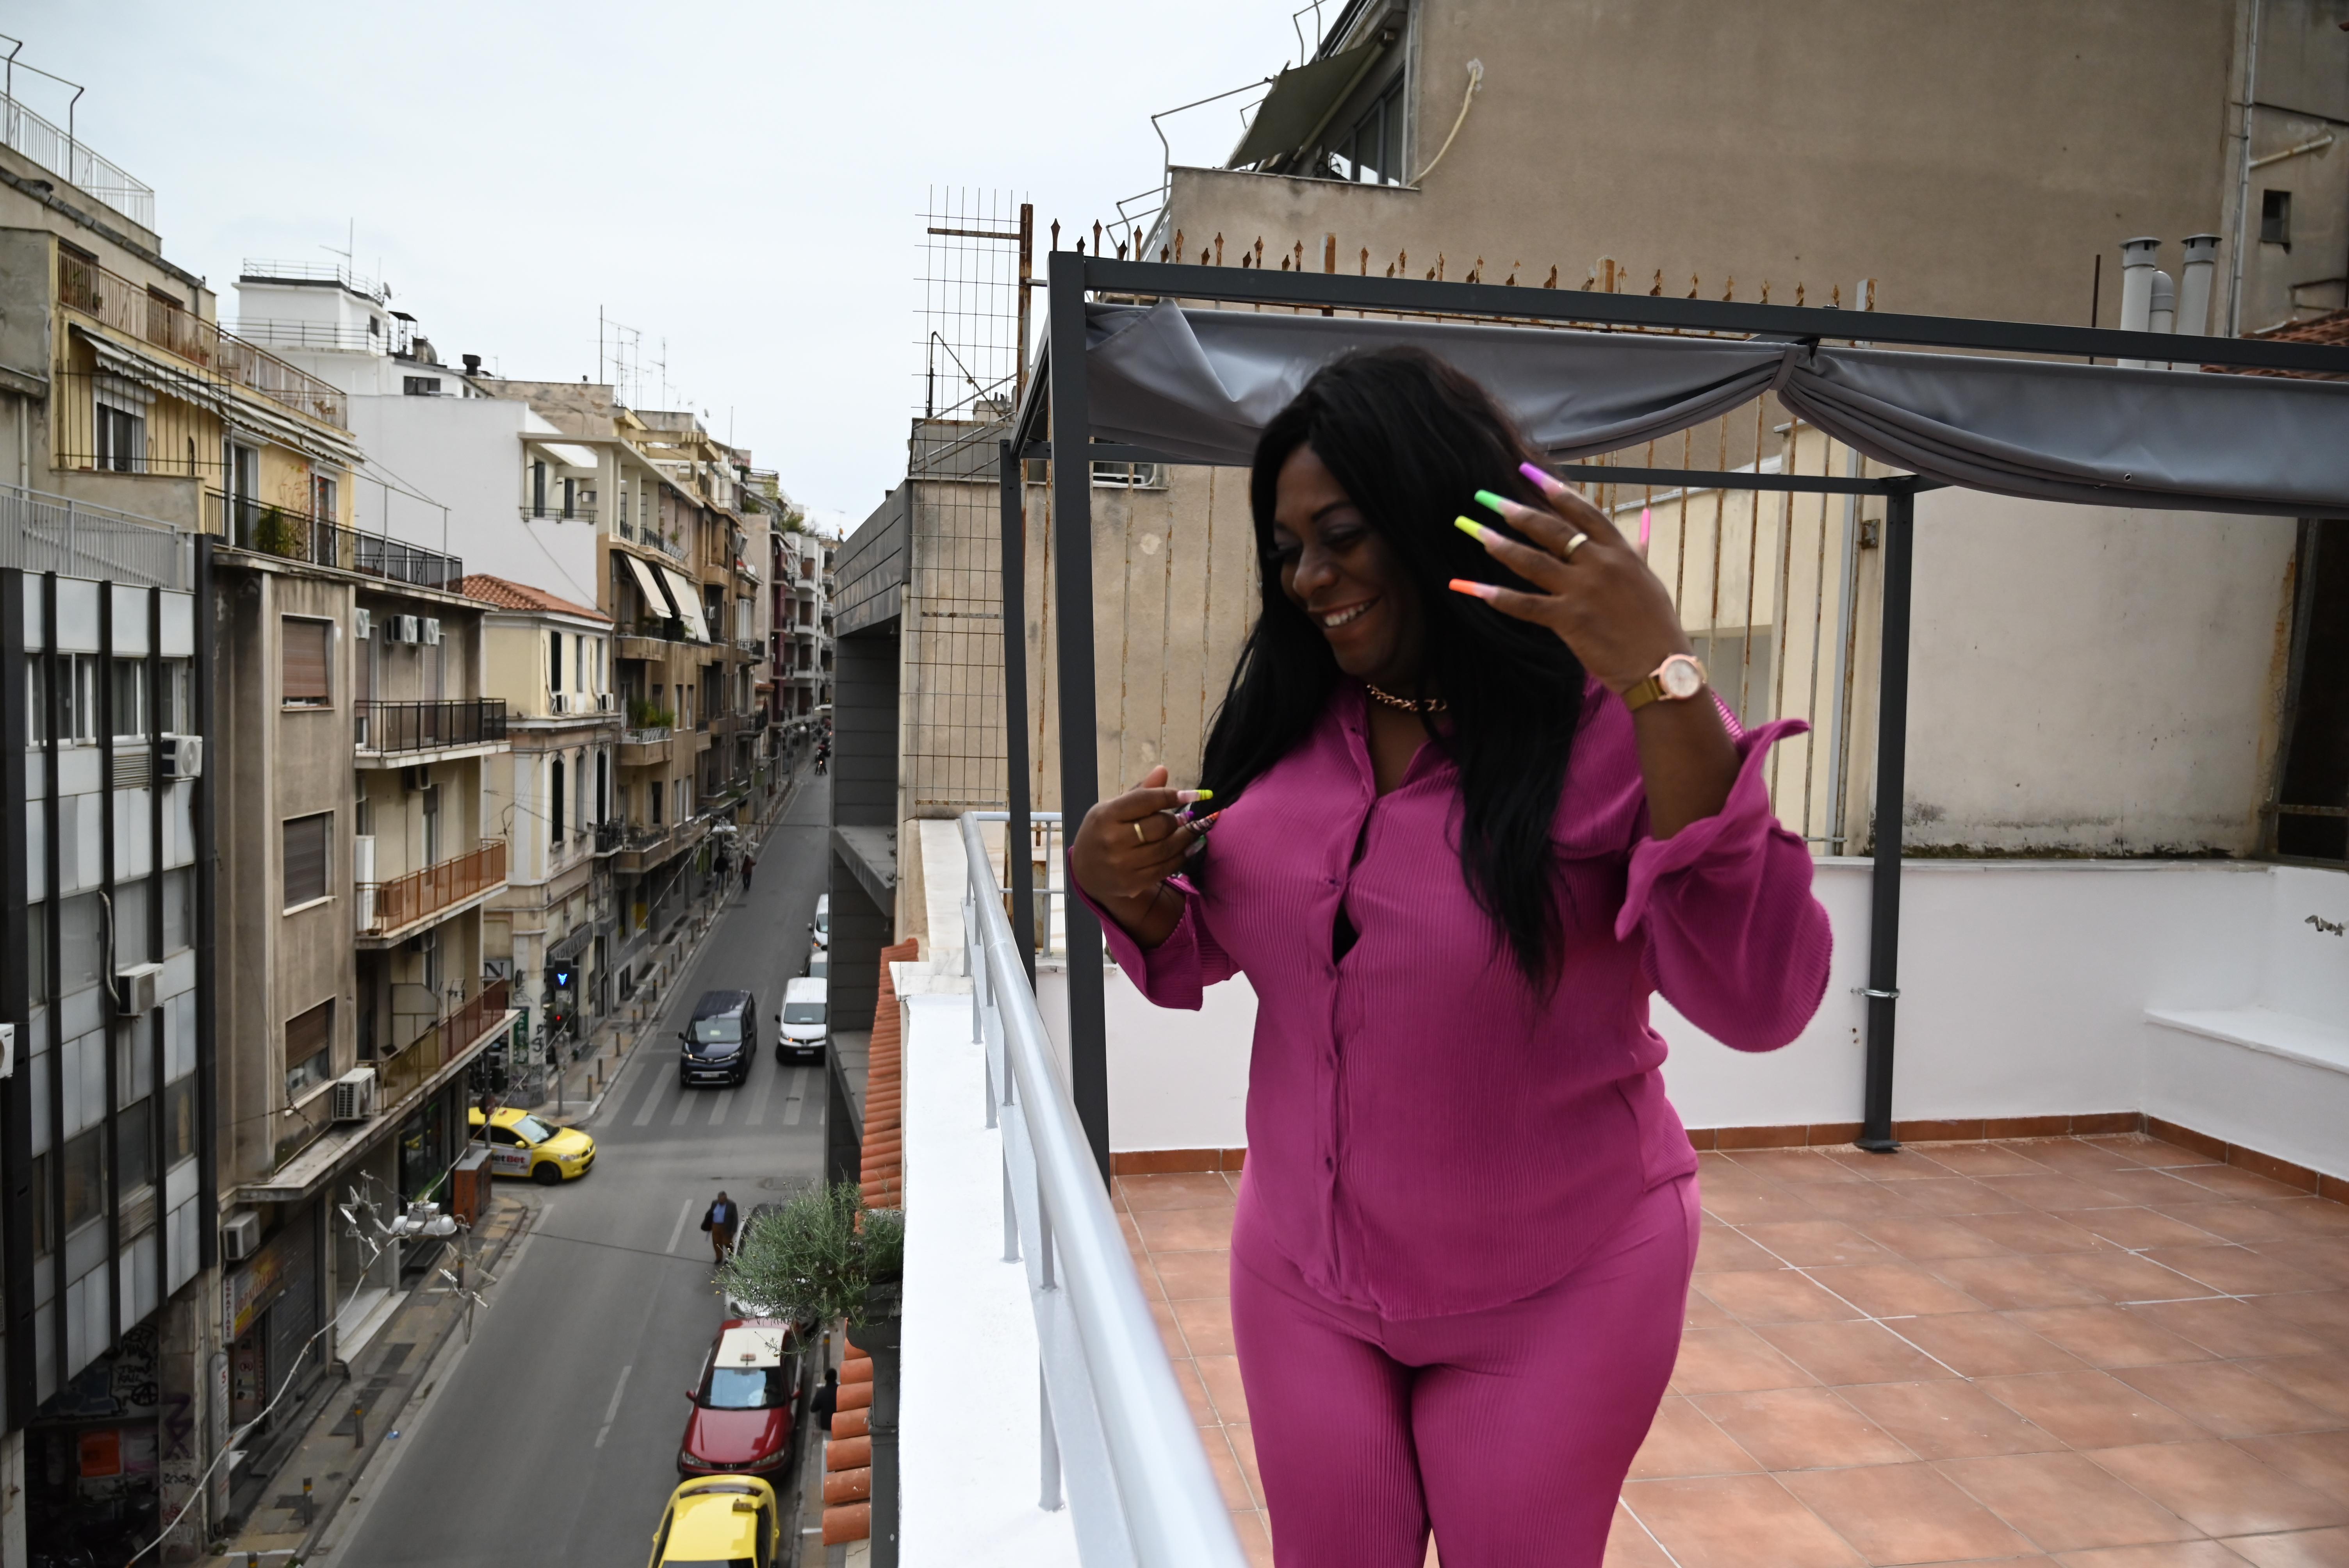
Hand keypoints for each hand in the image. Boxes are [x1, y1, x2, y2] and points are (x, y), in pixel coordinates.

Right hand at [1068, 766, 1210, 945]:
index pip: (1146, 800)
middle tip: (1186, 817)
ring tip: (1194, 829)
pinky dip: (1183, 856)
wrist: (1086, 873)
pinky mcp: (1133, 883)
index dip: (1172, 796)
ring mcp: (1122, 864)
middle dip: (1178, 820)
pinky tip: (1191, 846)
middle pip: (1160, 826)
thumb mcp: (1112, 808)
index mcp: (1106, 815)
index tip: (1194, 795)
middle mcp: (1112, 840)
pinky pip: (1166, 868)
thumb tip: (1163, 770)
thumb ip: (1139, 792)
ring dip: (1187, 837)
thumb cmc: (1102, 832)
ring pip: (1166, 848)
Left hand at [1451, 466, 1692, 693]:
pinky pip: (1525, 604)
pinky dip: (1496, 596)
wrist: (1662, 665)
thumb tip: (1639, 532)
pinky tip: (1471, 587)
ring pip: (1533, 561)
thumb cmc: (1657, 626)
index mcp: (1620, 551)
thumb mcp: (1649, 581)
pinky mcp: (1568, 619)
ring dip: (1500, 545)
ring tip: (1475, 530)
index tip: (1530, 473)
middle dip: (1517, 511)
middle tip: (1487, 498)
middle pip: (1552, 530)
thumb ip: (1637, 554)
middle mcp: (1600, 564)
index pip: (1584, 512)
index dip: (1555, 491)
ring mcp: (1582, 590)